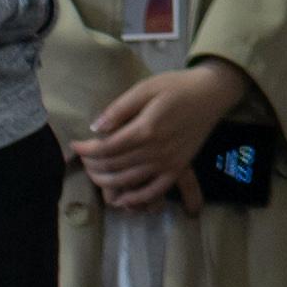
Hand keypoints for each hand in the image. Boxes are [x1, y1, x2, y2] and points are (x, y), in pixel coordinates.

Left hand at [71, 58, 244, 210]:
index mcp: (146, 129)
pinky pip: (155, 191)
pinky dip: (137, 199)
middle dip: (93, 165)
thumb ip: (119, 109)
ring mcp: (168, 163)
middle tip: (83, 159)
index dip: (87, 149)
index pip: (107, 147)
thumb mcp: (145, 88)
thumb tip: (95, 128)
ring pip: (129, 180)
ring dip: (107, 181)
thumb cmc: (176, 87)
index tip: (75, 146)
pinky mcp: (178, 169)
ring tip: (94, 173)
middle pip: (115, 165)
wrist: (210, 94)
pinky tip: (122, 200)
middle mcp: (156, 151)